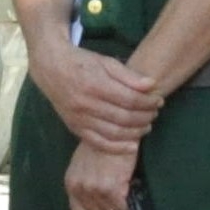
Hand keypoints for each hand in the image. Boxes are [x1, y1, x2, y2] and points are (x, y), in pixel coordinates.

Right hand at [36, 37, 162, 152]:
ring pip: (113, 133)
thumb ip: (129, 75)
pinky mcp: (74, 127)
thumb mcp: (106, 62)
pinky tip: (132, 145)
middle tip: (155, 113)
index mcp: (95, 84)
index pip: (129, 99)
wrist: (51, 68)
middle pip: (124, 117)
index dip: (148, 102)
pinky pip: (98, 143)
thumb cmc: (82, 63)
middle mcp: (86, 104)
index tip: (158, 100)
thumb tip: (152, 85)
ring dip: (135, 132)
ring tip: (147, 126)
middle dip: (145, 117)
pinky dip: (117, 147)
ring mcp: (79, 118)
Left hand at [64, 138, 139, 209]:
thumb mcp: (81, 166)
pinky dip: (127, 205)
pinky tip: (128, 192)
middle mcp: (81, 189)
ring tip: (123, 195)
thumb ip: (83, 185)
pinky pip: (121, 208)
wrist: (113, 131)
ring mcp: (95, 190)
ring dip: (119, 208)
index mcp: (71, 184)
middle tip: (117, 200)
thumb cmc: (100, 147)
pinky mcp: (111, 189)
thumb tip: (93, 206)